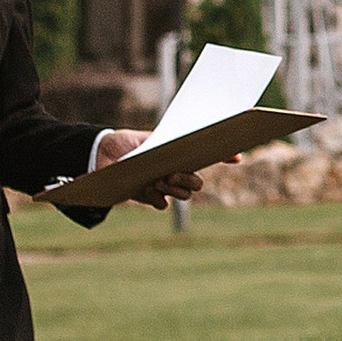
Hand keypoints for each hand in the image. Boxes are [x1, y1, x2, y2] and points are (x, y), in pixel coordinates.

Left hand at [93, 128, 213, 213]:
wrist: (104, 154)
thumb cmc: (131, 143)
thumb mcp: (153, 138)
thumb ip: (172, 141)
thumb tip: (198, 137)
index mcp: (181, 155)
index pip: (208, 158)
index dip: (225, 157)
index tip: (237, 157)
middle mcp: (176, 172)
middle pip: (196, 183)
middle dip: (188, 180)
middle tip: (173, 174)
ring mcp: (164, 186)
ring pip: (183, 195)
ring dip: (175, 189)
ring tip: (158, 181)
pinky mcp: (149, 197)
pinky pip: (162, 204)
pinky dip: (158, 198)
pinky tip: (148, 190)